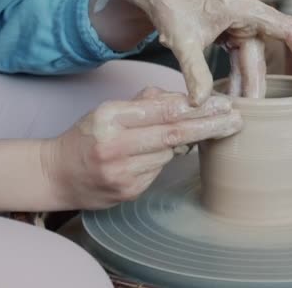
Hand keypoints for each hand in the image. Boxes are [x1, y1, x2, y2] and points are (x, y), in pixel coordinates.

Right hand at [42, 87, 241, 209]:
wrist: (56, 175)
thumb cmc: (88, 136)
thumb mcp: (109, 110)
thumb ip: (145, 102)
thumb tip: (183, 99)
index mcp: (110, 117)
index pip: (163, 110)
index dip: (197, 107)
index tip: (222, 103)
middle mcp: (115, 145)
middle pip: (174, 134)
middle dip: (209, 126)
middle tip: (236, 120)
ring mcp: (122, 172)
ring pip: (169, 153)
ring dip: (179, 143)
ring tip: (167, 137)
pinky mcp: (128, 192)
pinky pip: (158, 171)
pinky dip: (161, 160)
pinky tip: (146, 157)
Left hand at [108, 0, 291, 103]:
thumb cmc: (171, 5)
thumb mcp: (182, 39)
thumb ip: (194, 71)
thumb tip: (201, 104)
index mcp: (247, 9)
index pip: (290, 31)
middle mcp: (250, 17)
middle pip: (266, 58)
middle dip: (260, 87)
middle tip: (259, 117)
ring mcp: (241, 27)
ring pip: (252, 63)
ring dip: (246, 88)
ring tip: (241, 113)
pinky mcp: (231, 35)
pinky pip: (240, 62)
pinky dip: (235, 80)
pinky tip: (230, 100)